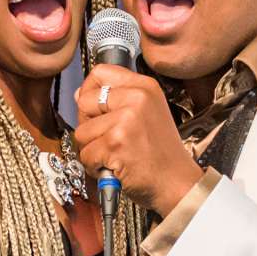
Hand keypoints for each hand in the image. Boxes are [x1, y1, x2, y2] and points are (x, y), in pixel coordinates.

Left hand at [72, 65, 202, 215]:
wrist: (177, 183)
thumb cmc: (161, 154)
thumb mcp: (147, 113)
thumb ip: (116, 100)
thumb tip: (79, 95)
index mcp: (145, 86)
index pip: (100, 72)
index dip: (89, 92)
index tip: (97, 110)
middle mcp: (137, 97)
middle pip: (84, 101)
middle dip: (88, 125)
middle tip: (108, 139)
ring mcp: (126, 120)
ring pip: (81, 131)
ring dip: (91, 150)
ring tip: (114, 156)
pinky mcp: (116, 143)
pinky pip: (85, 154)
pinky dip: (94, 167)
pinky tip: (113, 167)